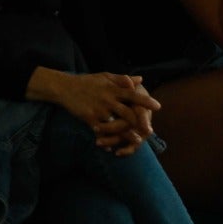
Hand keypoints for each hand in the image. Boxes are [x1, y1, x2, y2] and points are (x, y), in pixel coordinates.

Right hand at [39, 70, 159, 145]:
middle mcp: (108, 100)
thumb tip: (140, 80)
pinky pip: (101, 132)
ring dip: (127, 135)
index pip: (133, 95)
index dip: (146, 101)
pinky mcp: (89, 119)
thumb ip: (122, 79)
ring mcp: (99, 110)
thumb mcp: (105, 77)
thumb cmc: (87, 82)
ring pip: (116, 125)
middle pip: (128, 113)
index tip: (158, 106)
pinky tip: (112, 146)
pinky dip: (107, 140)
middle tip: (149, 131)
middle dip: (140, 123)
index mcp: (113, 89)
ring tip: (137, 141)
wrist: (64, 88)